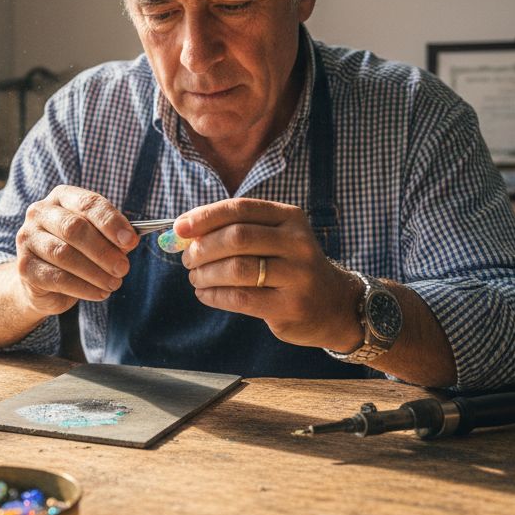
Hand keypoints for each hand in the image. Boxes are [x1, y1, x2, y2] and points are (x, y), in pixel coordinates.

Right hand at [14, 185, 137, 315]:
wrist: (44, 281)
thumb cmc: (78, 252)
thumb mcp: (98, 238)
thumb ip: (112, 237)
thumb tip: (130, 241)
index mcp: (62, 197)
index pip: (87, 203)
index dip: (110, 222)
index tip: (131, 241)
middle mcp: (40, 212)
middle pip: (74, 228)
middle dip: (103, 250)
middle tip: (123, 268)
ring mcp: (28, 238)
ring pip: (64, 254)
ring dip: (95, 272)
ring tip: (114, 283)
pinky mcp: (24, 266)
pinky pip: (57, 278)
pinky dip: (83, 288)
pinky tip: (99, 293)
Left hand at [177, 198, 362, 349]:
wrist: (334, 304)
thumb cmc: (289, 267)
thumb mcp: (274, 239)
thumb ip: (235, 230)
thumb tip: (183, 231)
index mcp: (290, 218)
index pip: (240, 208)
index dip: (205, 216)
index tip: (180, 228)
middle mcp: (298, 243)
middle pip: (237, 238)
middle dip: (203, 248)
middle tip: (188, 258)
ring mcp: (298, 275)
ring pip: (237, 269)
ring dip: (206, 274)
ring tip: (195, 278)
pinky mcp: (291, 306)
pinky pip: (240, 298)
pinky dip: (214, 296)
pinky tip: (205, 294)